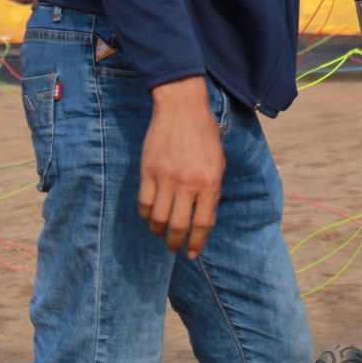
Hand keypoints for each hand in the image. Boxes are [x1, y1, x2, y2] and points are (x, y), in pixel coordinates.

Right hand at [138, 76, 224, 258]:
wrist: (182, 109)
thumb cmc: (205, 136)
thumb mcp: (218, 162)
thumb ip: (212, 191)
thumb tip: (205, 220)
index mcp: (210, 182)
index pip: (202, 223)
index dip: (197, 242)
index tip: (192, 253)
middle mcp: (187, 183)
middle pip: (177, 225)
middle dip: (176, 243)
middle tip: (174, 249)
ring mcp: (165, 178)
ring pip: (157, 218)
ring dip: (158, 232)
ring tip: (161, 235)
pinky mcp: (147, 171)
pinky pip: (143, 202)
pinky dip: (146, 216)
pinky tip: (150, 218)